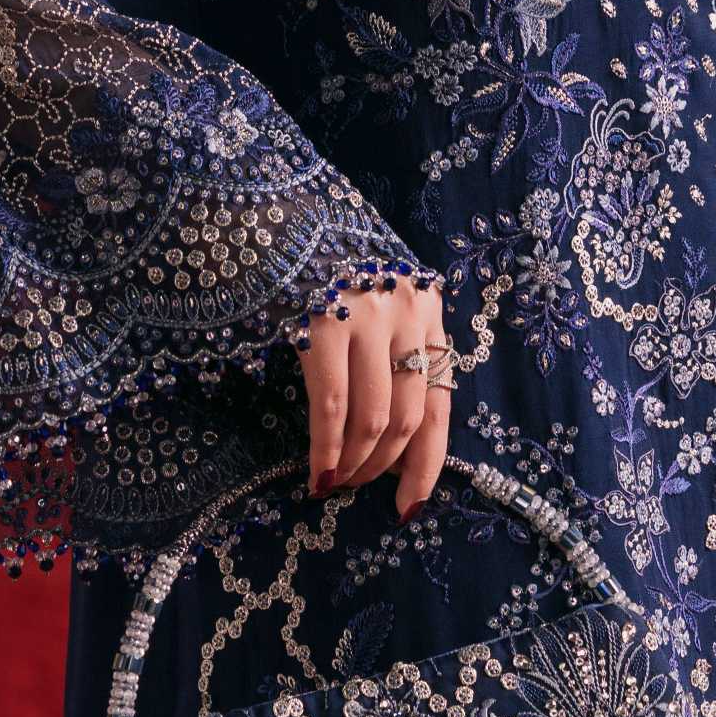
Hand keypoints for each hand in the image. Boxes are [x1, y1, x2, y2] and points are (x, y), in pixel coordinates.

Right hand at [301, 275, 452, 516]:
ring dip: (354, 465)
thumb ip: (394, 355)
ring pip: (373, 419)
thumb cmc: (325, 262)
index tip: (409, 504)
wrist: (274, 211)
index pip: (441, 402)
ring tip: (334, 482)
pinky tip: (317, 473)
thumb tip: (391, 447)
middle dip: (382, 468)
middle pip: (408, 417)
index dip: (427, 463)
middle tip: (356, 489)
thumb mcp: (378, 300)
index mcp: (429, 310)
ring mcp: (367, 317)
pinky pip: (331, 405)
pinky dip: (326, 449)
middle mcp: (407, 313)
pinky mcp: (322, 322)